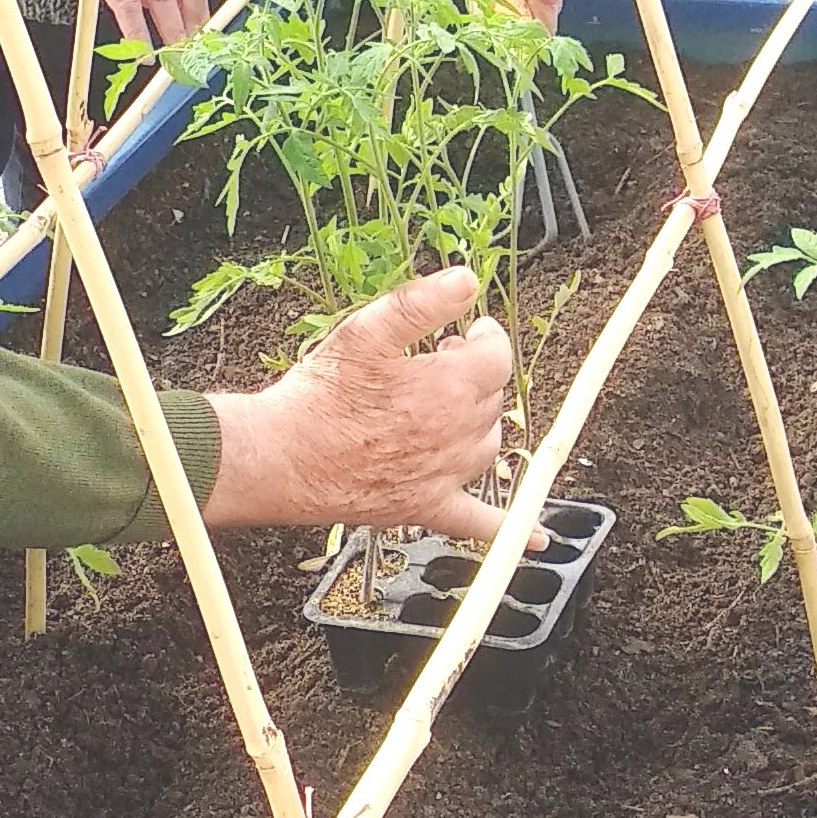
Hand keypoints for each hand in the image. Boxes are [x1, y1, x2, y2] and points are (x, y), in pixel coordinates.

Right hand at [203, 266, 510, 544]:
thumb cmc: (317, 397)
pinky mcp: (426, 507)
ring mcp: (444, 475)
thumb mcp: (365, 331)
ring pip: (488, 446)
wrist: (282, 456)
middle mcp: (455, 434)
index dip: (487, 337)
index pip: (496, 356)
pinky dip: (511, 528)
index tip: (473, 330)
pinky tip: (535, 538)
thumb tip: (466, 279)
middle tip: (442, 362)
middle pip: (493, 399)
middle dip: (475, 375)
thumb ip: (421, 302)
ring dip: (478, 423)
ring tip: (446, 408)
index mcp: (447, 387)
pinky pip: (479, 521)